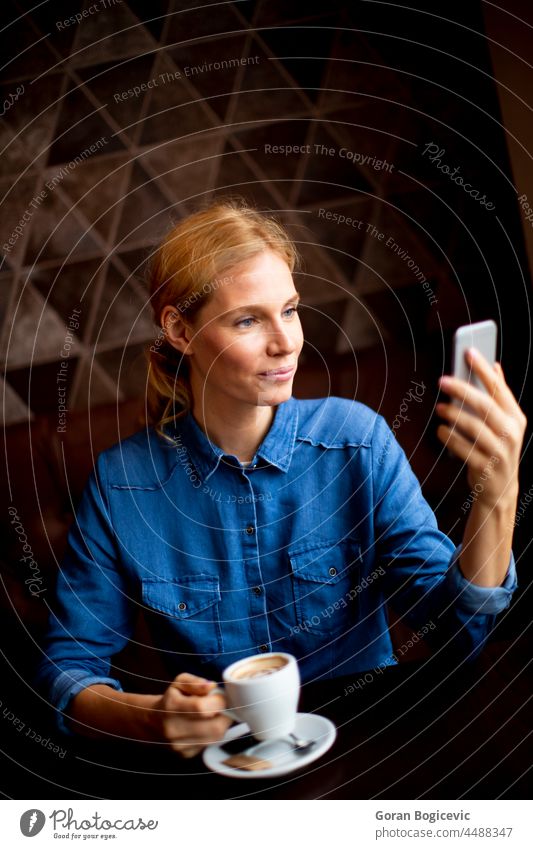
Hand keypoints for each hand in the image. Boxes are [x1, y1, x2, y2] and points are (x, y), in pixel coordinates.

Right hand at [150, 673, 231, 757]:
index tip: (220, 696)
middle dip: (225, 715)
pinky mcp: (186, 754)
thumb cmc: (171, 699)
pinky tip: (206, 726)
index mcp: (172, 706)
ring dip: (221, 724)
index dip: (218, 701)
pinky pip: (210, 744)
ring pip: (216, 737)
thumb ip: (196, 682)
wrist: (154, 722)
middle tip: (222, 706)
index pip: (202, 708)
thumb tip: (212, 687)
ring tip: (215, 714)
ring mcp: (180, 745)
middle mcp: (174, 729)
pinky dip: (213, 734)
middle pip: (214, 727)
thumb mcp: (180, 682)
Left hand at [436, 348, 526, 509]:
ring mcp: (500, 452)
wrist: (500, 490)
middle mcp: (511, 433)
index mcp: (515, 418)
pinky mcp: (485, 468)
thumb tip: (495, 366)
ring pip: (474, 428)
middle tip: (442, 381)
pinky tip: (441, 431)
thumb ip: (499, 396)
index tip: (468, 352)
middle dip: (463, 390)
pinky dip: (450, 438)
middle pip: (485, 406)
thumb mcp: (504, 423)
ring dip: (454, 415)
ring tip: (439, 408)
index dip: (484, 369)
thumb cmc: (497, 449)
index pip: (499, 389)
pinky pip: (464, 449)